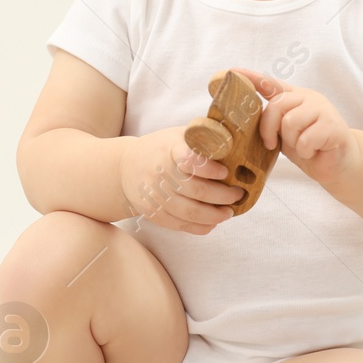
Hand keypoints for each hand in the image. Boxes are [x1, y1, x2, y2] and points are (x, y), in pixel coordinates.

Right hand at [120, 126, 243, 234]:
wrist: (124, 168)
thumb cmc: (160, 149)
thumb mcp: (177, 135)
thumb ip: (202, 138)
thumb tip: (237, 141)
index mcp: (169, 150)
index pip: (191, 161)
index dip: (210, 169)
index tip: (225, 172)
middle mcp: (160, 174)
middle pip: (197, 191)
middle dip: (224, 196)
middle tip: (238, 195)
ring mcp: (155, 196)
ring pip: (191, 212)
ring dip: (215, 215)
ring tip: (229, 212)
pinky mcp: (153, 213)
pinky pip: (180, 225)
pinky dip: (200, 227)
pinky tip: (213, 223)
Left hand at [230, 68, 361, 186]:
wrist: (339, 164)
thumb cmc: (310, 149)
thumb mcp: (285, 135)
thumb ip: (273, 123)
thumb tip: (248, 122)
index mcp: (294, 98)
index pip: (271, 84)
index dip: (252, 78)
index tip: (232, 71)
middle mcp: (308, 97)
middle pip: (277, 105)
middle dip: (269, 128)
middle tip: (271, 144)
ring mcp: (322, 109)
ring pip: (290, 122)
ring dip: (292, 142)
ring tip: (303, 148)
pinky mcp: (333, 124)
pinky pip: (306, 139)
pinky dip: (305, 151)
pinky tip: (314, 151)